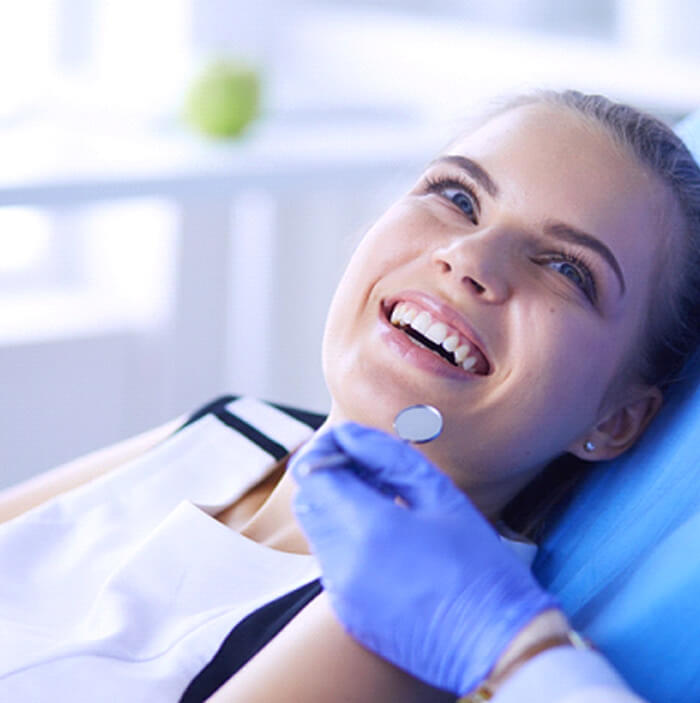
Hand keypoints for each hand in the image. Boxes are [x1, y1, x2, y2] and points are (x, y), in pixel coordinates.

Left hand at [290, 422, 556, 695]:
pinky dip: (347, 540)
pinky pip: (331, 562)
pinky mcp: (347, 613)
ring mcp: (341, 592)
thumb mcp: (441, 496)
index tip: (349, 443)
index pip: (312, 473)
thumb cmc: (479, 566)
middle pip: (309, 500)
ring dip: (338, 507)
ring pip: (318, 530)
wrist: (497, 645)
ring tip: (384, 502)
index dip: (324, 449)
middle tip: (370, 470)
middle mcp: (343, 562)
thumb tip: (350, 434)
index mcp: (368, 527)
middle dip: (329, 476)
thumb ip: (388, 457)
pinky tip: (387, 540)